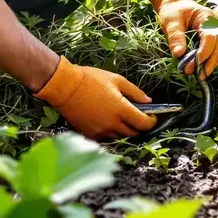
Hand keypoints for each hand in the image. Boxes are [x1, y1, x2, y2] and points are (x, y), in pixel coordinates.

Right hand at [33, 56, 156, 139]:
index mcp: (121, 110)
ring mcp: (100, 131)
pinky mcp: (89, 134)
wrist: (65, 87)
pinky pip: (105, 137)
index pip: (143, 124)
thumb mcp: (116, 80)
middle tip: (138, 117)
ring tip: (120, 116)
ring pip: (119, 136)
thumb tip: (148, 101)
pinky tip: (106, 120)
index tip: (152, 117)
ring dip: (124, 129)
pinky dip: (110, 131)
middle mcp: (112, 124)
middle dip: (138, 126)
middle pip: (133, 133)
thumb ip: (135, 92)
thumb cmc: (90, 80)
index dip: (151, 121)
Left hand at [149, 0, 217, 78]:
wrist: (173, 3)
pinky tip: (199, 70)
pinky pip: (212, 51)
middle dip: (208, 63)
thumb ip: (175, 37)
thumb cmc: (172, 10)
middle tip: (197, 76)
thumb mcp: (171, 22)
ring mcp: (213, 32)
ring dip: (209, 64)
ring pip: (217, 51)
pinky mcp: (209, 38)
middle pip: (217, 47)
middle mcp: (214, 25)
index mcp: (206, 17)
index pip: (210, 38)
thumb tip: (179, 55)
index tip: (194, 66)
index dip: (204, 53)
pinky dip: (207, 61)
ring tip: (198, 76)